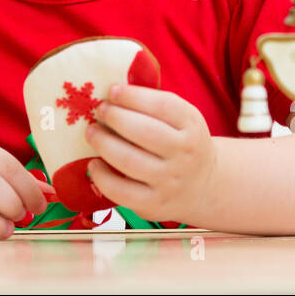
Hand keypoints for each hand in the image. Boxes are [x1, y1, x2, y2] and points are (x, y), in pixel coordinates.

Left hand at [84, 83, 216, 224]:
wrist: (203, 186)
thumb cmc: (180, 143)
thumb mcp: (181, 120)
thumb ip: (154, 105)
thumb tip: (113, 91)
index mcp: (192, 125)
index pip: (163, 106)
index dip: (133, 96)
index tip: (112, 91)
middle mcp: (184, 154)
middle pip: (145, 132)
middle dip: (115, 117)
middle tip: (99, 110)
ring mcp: (169, 181)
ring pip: (129, 161)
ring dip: (103, 143)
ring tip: (91, 132)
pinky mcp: (154, 204)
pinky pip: (121, 191)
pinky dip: (102, 176)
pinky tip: (94, 164)